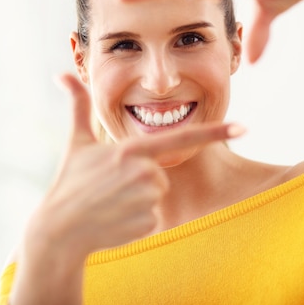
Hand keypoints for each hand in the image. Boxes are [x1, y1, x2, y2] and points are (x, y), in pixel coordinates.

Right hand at [22, 73, 244, 268]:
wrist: (59, 230)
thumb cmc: (69, 183)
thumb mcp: (77, 142)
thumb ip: (78, 105)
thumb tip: (62, 73)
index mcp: (132, 149)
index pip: (182, 137)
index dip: (216, 131)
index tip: (244, 126)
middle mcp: (145, 173)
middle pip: (162, 173)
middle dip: (142, 179)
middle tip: (112, 187)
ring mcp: (148, 200)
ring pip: (158, 195)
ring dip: (139, 199)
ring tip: (112, 202)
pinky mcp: (149, 223)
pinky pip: (155, 217)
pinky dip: (138, 219)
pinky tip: (115, 220)